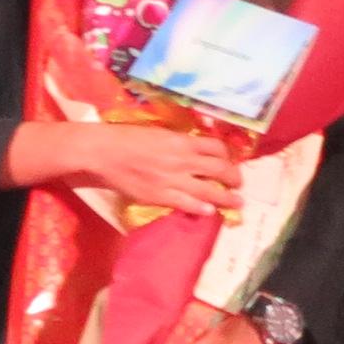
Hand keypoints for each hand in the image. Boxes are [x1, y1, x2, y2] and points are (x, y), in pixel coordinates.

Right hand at [14, 118, 242, 221]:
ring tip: (237, 203)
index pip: (216, 148)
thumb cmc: (127, 138)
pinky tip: (209, 211)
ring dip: (227, 198)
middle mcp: (183, 160)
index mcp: (182, 141)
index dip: (227, 156)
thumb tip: (194, 148)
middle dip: (234, 178)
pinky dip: (202, 208)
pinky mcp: (160, 197)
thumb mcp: (159, 132)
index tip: (229, 161)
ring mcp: (173, 180)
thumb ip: (179, 142)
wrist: (103, 153)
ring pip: (209, 191)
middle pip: (220, 170)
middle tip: (239, 183)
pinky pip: (187, 204)